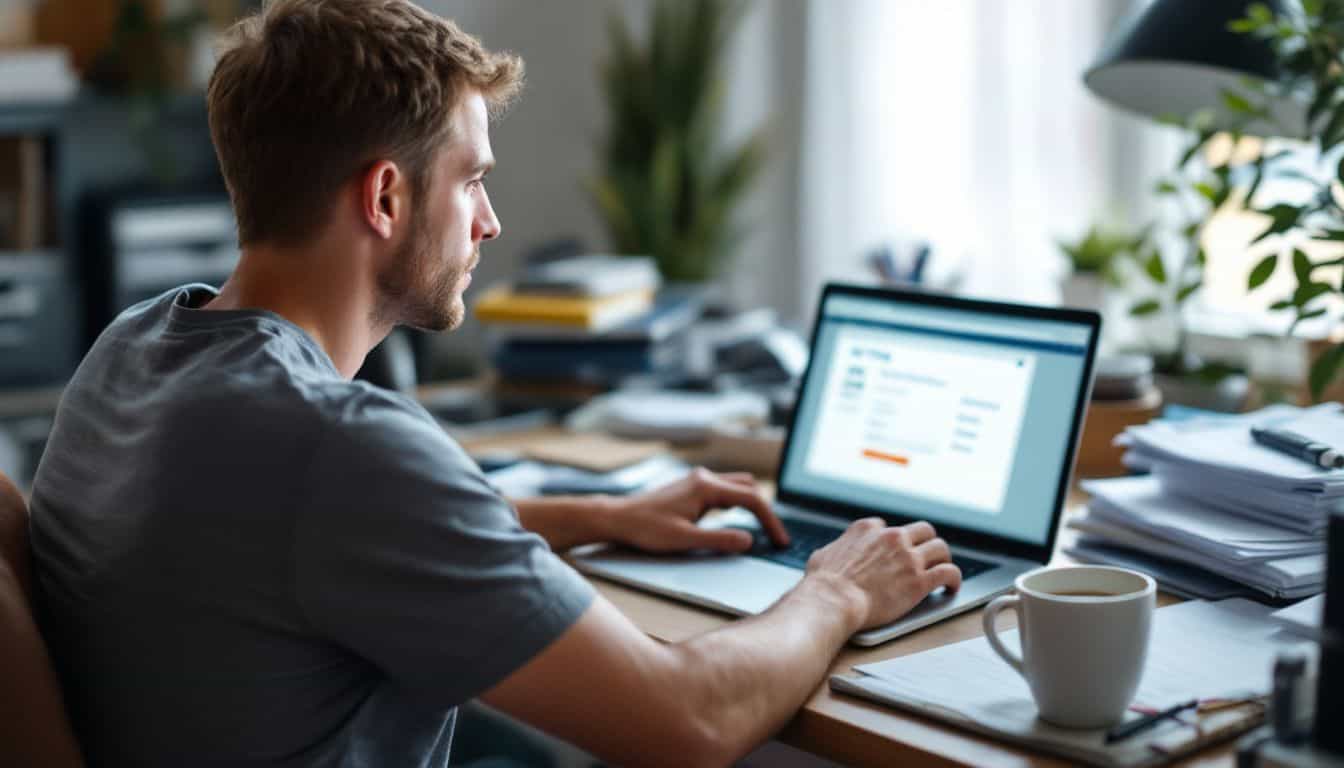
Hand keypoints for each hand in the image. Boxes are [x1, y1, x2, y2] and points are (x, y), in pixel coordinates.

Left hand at [605, 467, 789, 553]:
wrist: (619, 518)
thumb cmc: (646, 529)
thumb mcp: (684, 539)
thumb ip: (719, 540)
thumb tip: (749, 541)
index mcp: (706, 487)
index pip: (752, 500)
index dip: (771, 521)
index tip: (780, 541)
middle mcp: (705, 478)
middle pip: (749, 489)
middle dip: (765, 512)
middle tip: (776, 538)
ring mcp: (698, 480)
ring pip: (738, 487)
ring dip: (752, 506)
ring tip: (762, 530)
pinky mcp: (692, 488)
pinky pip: (725, 491)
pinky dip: (738, 504)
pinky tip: (737, 521)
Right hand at [806, 518, 961, 629]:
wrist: (833, 600)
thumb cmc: (823, 583)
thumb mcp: (824, 555)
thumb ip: (837, 550)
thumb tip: (833, 554)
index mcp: (867, 528)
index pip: (888, 527)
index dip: (894, 541)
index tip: (895, 552)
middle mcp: (892, 537)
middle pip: (923, 530)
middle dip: (926, 542)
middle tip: (926, 556)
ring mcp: (908, 558)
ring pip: (940, 548)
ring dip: (943, 559)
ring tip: (943, 570)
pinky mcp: (920, 580)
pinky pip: (948, 572)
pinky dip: (953, 579)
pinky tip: (951, 587)